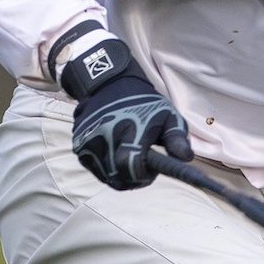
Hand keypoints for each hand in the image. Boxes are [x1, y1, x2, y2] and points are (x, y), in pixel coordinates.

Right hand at [60, 36, 190, 190]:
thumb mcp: (168, 116)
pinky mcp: (77, 145)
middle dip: (133, 178)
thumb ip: (177, 137)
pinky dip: (106, 168)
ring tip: (129, 156)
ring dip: (120, 174)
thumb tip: (185, 158)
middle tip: (142, 167)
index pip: (131, 167)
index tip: (151, 172)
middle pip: (118, 176)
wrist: (109, 85)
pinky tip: (116, 154)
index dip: (143, 177)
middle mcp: (104, 137)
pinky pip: (94, 168)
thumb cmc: (145, 104)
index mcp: (128, 130)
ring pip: (105, 176)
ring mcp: (87, 141)